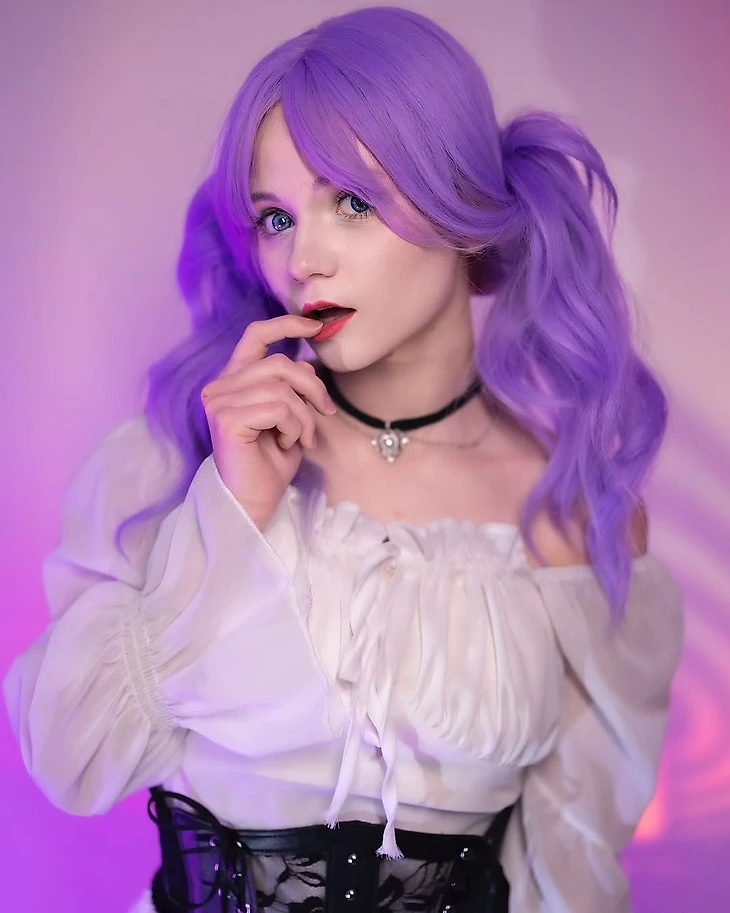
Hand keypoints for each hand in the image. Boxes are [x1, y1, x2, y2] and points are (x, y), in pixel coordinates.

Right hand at [201, 315, 335, 529]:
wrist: (254, 501)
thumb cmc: (270, 462)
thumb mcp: (288, 417)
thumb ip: (292, 388)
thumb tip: (308, 365)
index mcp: (234, 380)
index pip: (256, 337)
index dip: (286, 324)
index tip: (315, 326)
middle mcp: (220, 386)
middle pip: (281, 364)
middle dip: (313, 387)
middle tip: (326, 412)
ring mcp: (220, 402)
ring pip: (283, 389)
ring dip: (305, 416)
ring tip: (301, 438)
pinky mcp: (227, 419)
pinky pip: (279, 408)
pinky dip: (295, 427)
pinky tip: (288, 445)